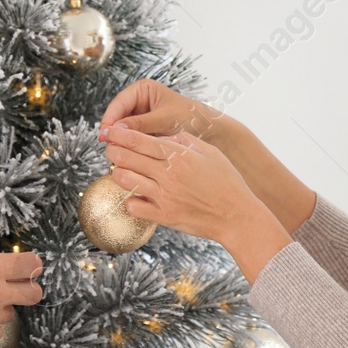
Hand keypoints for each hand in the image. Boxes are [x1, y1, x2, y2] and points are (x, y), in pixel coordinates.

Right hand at [98, 79, 228, 143]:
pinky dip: (129, 147)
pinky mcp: (145, 132)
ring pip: (123, 130)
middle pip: (117, 117)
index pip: (119, 103)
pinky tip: (128, 157)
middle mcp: (139, 102)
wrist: (210, 130)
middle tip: (109, 147)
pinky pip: (132, 139)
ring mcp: (141, 117)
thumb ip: (139, 124)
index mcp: (143, 90)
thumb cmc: (191, 117)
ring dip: (120, 141)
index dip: (110, 119)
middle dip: (114, 132)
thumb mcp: (164, 119)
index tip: (104, 134)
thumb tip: (115, 130)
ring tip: (117, 154)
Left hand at [102, 126, 290, 283]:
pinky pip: (133, 206)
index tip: (111, 131)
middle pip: (126, 157)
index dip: (120, 134)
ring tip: (122, 170)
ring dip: (119, 173)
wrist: (237, 215)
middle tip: (111, 149)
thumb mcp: (210, 152)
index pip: (140, 140)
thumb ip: (186, 140)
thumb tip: (167, 134)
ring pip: (124, 179)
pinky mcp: (163, 216)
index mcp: (179, 156)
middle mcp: (168, 174)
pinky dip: (131, 199)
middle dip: (114, 150)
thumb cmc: (227, 182)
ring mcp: (164, 196)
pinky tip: (137, 195)